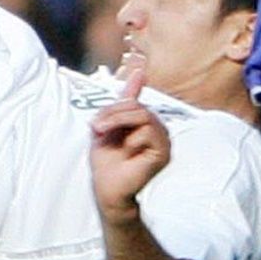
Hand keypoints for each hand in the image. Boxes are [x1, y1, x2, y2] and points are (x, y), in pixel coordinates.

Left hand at [90, 59, 171, 226]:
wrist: (107, 188)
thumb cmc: (107, 161)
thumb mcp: (108, 124)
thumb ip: (122, 101)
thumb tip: (139, 72)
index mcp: (146, 123)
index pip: (134, 102)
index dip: (115, 108)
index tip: (101, 123)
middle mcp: (158, 130)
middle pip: (137, 106)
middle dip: (112, 114)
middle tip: (96, 127)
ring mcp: (163, 141)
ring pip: (143, 115)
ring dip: (118, 123)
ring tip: (106, 135)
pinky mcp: (164, 152)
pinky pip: (148, 132)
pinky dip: (131, 140)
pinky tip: (128, 153)